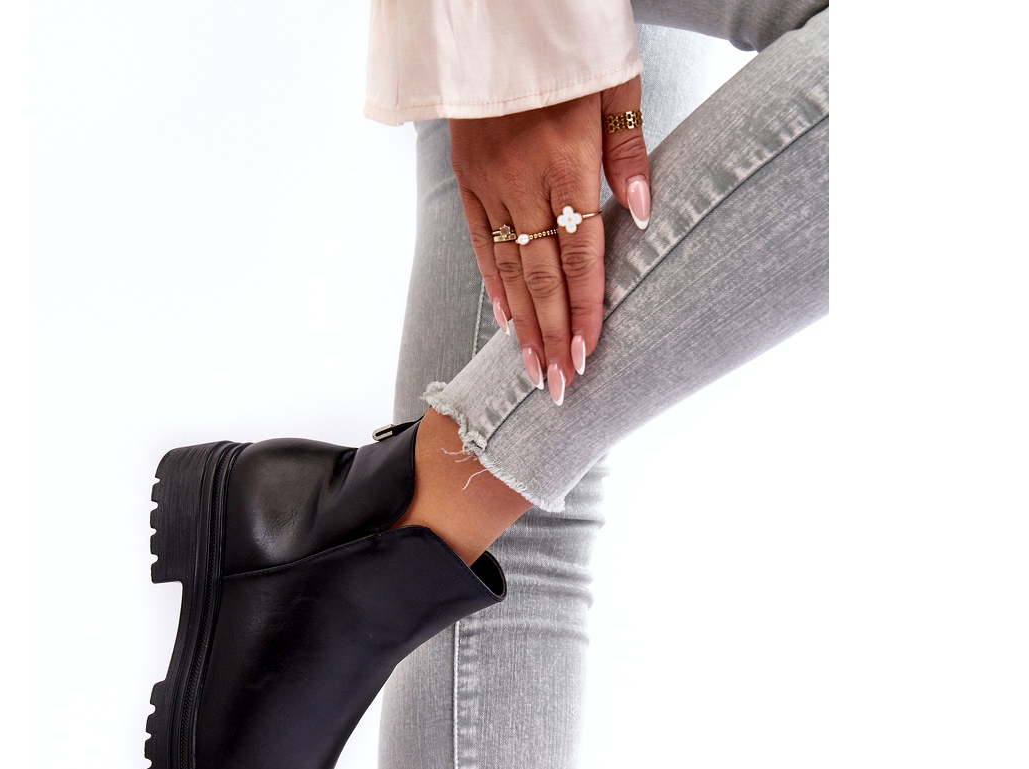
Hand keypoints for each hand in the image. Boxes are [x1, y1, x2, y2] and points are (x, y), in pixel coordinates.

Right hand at [449, 75, 650, 404]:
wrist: (495, 12)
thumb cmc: (567, 44)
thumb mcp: (614, 82)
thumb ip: (628, 151)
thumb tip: (644, 214)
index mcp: (567, 161)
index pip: (580, 255)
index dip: (583, 310)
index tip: (586, 355)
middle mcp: (524, 181)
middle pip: (542, 276)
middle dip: (552, 336)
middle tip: (559, 387)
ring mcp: (491, 184)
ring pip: (510, 268)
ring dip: (524, 325)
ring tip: (533, 370)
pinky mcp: (468, 179)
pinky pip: (482, 242)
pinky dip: (495, 284)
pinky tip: (506, 320)